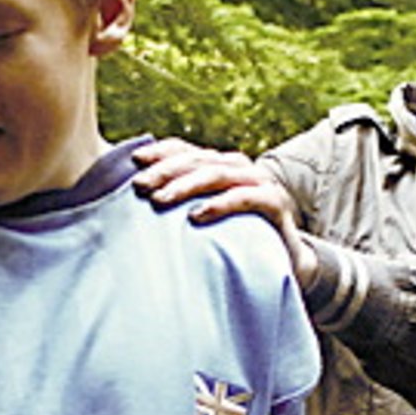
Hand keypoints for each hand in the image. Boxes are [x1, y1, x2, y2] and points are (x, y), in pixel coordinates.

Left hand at [132, 139, 323, 290]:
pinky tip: (196, 215)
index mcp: (219, 165)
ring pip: (217, 174)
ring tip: (159, 200)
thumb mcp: (201, 219)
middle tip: (140, 186)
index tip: (135, 160)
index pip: (187, 150)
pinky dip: (220, 204)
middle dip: (166, 171)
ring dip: (186, 185)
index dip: (161, 152)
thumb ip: (176, 207)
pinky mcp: (275, 203)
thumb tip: (132, 202)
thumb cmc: (233, 240)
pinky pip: (245, 198)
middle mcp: (239, 168)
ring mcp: (259, 183)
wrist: (284, 264)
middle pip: (198, 160)